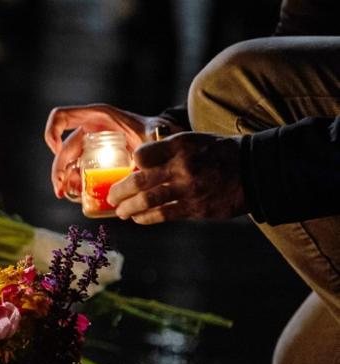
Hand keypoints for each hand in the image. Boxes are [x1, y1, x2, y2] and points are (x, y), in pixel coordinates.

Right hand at [45, 104, 179, 198]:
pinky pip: (78, 170)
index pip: (61, 117)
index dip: (52, 132)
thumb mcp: (153, 132)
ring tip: (67, 196)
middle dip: (58, 169)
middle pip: (63, 148)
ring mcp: (90, 145)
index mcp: (97, 118)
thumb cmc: (156, 131)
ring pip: (68, 162)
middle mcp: (89, 130)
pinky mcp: (94, 158)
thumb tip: (153, 142)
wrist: (163, 140)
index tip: (56, 151)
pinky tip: (79, 195)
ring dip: (64, 179)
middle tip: (61, 190)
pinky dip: (76, 182)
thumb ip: (154, 134)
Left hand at [107, 132, 245, 223]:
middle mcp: (182, 167)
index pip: (142, 155)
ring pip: (147, 202)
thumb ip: (167, 150)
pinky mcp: (196, 208)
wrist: (255, 170)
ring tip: (121, 211)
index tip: (129, 170)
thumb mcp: (194, 140)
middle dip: (120, 192)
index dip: (133, 163)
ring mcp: (189, 190)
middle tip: (111, 197)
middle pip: (139, 182)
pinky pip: (163, 215)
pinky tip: (138, 218)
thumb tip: (139, 165)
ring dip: (129, 208)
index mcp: (181, 146)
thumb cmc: (220, 153)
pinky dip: (146, 218)